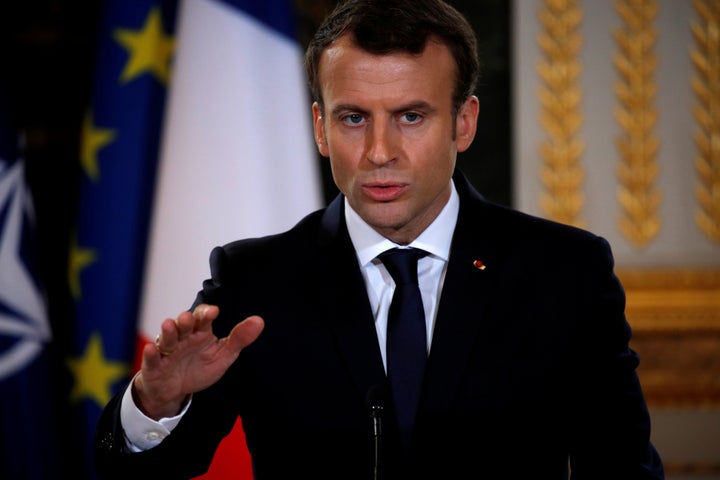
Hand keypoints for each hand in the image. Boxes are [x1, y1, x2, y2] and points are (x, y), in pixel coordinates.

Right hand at [133, 304, 263, 419]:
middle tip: (189, 318)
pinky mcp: (154, 366)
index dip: (206, 314)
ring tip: (170, 325)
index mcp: (200, 333)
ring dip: (168, 332)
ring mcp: (167, 351)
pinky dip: (150, 354)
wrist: (176, 390)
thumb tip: (259, 321)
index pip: (202, 318)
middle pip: (183, 325)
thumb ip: (239, 339)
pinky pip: (152, 359)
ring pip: (167, 338)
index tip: (214, 312)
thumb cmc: (199, 368)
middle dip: (185, 321)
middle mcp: (183, 338)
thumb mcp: (223, 355)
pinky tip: (151, 349)